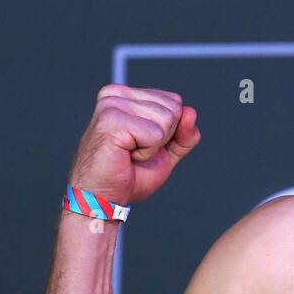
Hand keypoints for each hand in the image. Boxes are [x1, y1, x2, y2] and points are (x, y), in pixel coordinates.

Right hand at [67, 85, 200, 204]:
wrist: (103, 198)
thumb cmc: (130, 175)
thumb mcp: (166, 151)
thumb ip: (184, 133)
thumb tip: (190, 111)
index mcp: (126, 95)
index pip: (174, 102)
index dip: (169, 132)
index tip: (142, 143)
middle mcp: (116, 94)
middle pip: (173, 108)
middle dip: (163, 138)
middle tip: (135, 151)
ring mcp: (111, 105)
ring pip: (167, 119)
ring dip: (153, 146)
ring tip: (129, 153)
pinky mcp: (111, 121)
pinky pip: (155, 134)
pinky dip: (146, 153)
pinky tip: (125, 156)